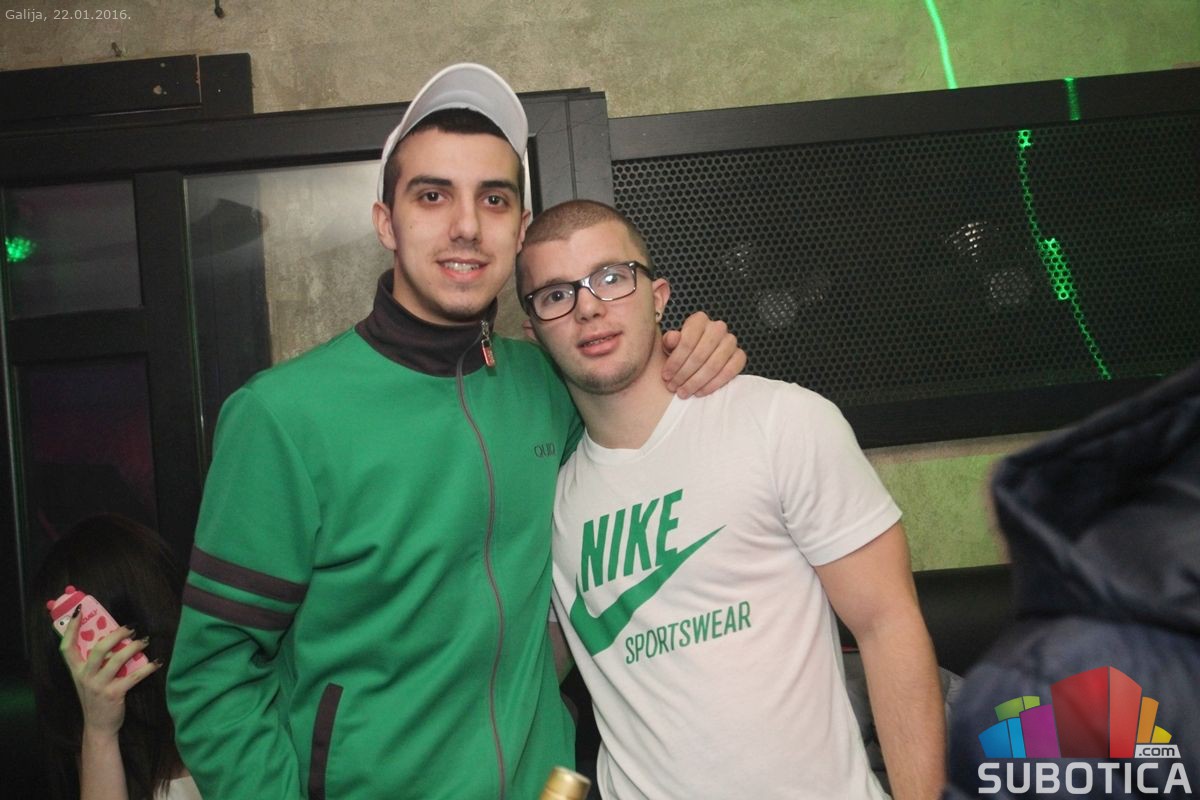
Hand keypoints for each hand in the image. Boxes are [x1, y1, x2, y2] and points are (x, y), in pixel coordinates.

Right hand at [60, 608, 157, 736]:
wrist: (99, 727)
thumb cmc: (96, 698)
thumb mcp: (89, 679)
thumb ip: (94, 662)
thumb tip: (113, 636)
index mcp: (76, 671)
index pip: (66, 647)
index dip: (71, 628)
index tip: (79, 611)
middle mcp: (85, 676)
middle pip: (98, 648)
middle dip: (116, 634)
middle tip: (131, 627)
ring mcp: (98, 686)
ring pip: (117, 659)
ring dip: (134, 647)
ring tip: (145, 640)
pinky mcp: (113, 694)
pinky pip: (134, 676)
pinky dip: (148, 667)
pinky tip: (157, 662)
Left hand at [661, 312, 745, 397]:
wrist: (698, 355)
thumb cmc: (682, 349)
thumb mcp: (671, 344)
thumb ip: (670, 341)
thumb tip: (673, 338)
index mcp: (699, 320)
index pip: (687, 342)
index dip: (675, 362)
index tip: (666, 376)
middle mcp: (717, 327)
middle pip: (700, 355)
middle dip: (684, 374)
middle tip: (674, 387)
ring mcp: (731, 341)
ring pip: (714, 365)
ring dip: (697, 382)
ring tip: (684, 392)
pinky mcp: (740, 356)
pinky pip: (730, 371)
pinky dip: (714, 384)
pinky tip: (701, 391)